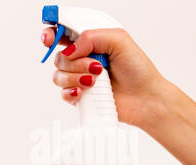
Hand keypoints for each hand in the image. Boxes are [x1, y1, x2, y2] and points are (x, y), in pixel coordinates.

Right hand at [41, 28, 168, 128]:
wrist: (145, 99)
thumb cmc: (138, 70)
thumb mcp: (119, 40)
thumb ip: (91, 37)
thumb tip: (70, 49)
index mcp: (90, 42)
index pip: (63, 34)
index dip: (52, 34)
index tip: (50, 39)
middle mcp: (83, 60)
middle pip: (59, 57)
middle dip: (75, 62)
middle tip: (96, 67)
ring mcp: (80, 79)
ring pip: (59, 76)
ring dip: (76, 77)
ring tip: (96, 81)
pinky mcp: (81, 97)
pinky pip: (63, 94)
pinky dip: (71, 92)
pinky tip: (84, 92)